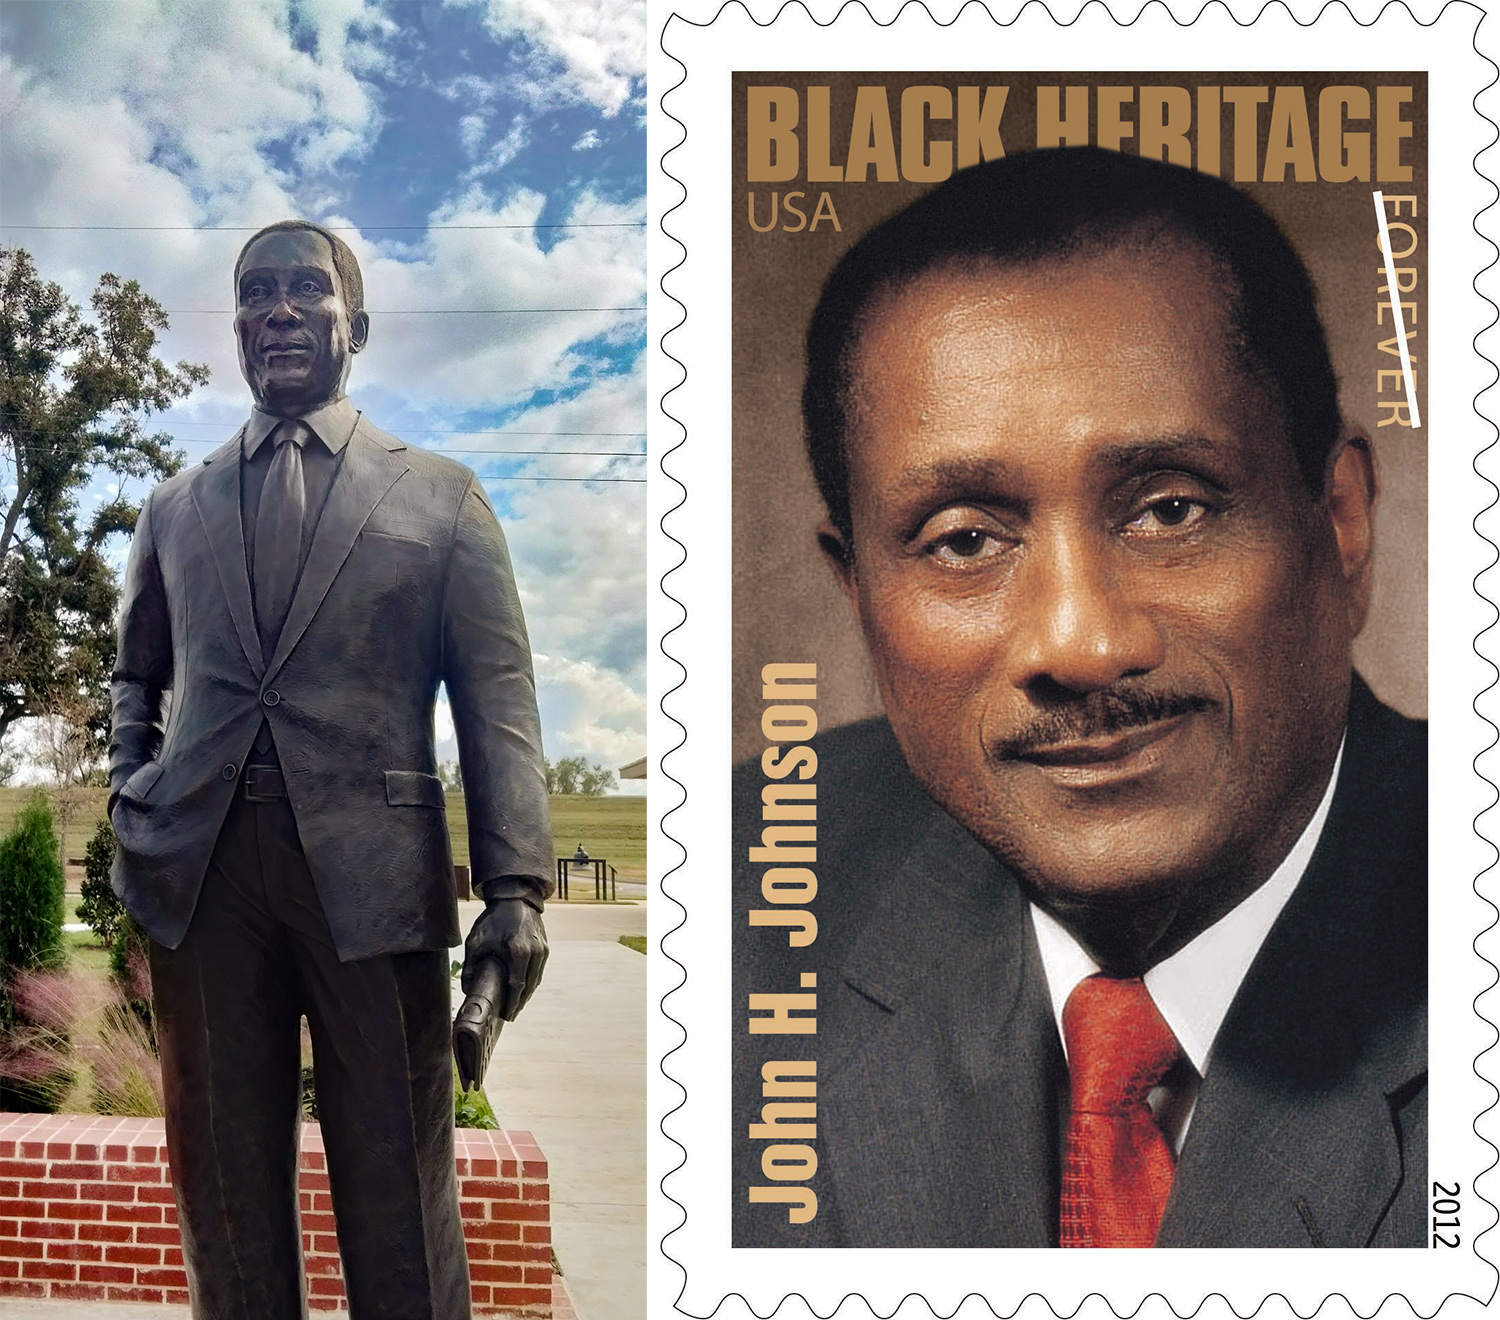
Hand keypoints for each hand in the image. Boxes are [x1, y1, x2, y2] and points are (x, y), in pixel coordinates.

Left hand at [462, 898, 547, 1020]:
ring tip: (516, 1004)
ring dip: (527, 994)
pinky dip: (531, 981)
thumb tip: (467, 989)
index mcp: (518, 952)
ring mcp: (542, 950)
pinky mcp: (545, 946)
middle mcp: (534, 953)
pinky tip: (523, 987)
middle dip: (520, 1003)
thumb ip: (470, 968)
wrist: (514, 897)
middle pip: (529, 987)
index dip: (512, 1004)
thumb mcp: (476, 942)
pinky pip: (539, 970)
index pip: (517, 987)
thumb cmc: (494, 919)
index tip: (507, 1016)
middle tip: (511, 1015)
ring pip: (536, 979)